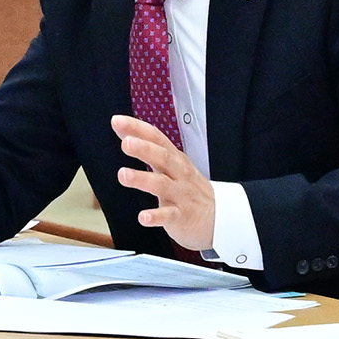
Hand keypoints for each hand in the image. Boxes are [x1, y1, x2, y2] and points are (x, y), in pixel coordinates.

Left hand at [108, 114, 218, 255]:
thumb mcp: (172, 166)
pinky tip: (143, 217)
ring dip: (142, 179)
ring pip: (162, 185)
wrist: (220, 217)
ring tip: (123, 174)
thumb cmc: (189, 189)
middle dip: (144, 149)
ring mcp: (181, 195)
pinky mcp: (182, 217)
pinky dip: (156, 216)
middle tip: (126, 143)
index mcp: (175, 160)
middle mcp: (179, 174)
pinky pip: (168, 216)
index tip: (118, 121)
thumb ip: (149, 150)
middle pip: (163, 158)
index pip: (157, 138)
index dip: (138, 129)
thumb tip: (124, 132)